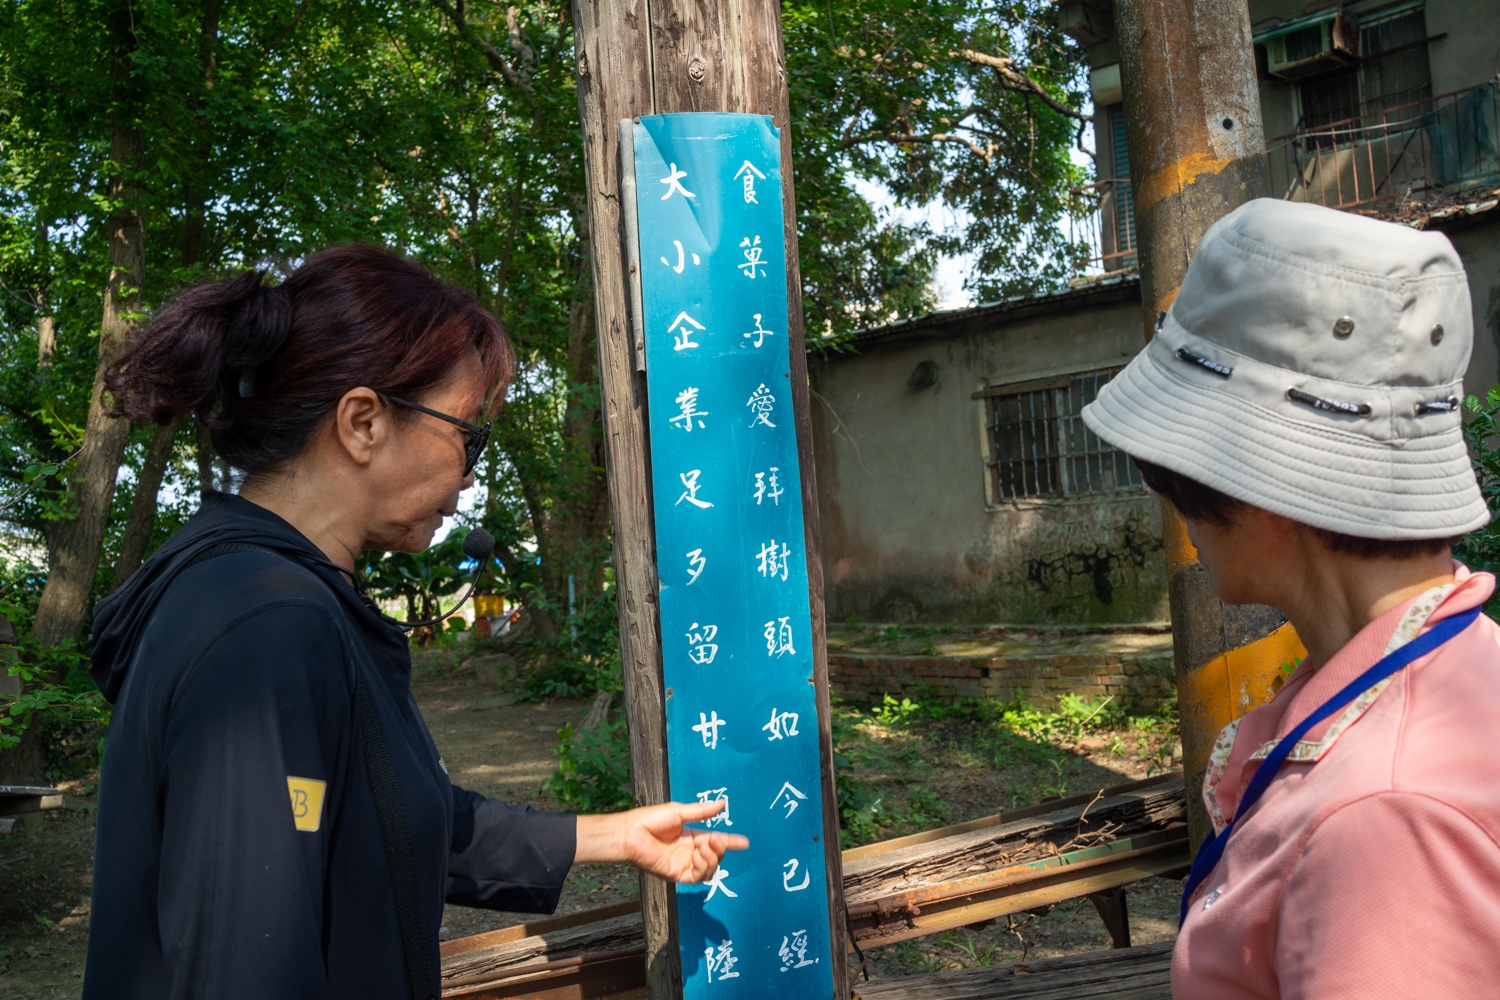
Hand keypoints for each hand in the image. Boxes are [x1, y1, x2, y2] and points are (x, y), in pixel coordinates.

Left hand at [574, 800, 748, 882]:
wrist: (630, 833)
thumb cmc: (650, 820)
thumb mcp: (679, 811)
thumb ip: (701, 812)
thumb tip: (722, 804)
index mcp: (691, 836)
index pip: (715, 840)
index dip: (730, 842)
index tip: (744, 842)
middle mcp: (689, 852)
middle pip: (715, 856)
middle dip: (720, 849)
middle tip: (714, 840)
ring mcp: (683, 864)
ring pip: (709, 870)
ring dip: (712, 859)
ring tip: (704, 847)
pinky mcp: (675, 874)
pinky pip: (696, 877)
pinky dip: (702, 868)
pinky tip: (697, 856)